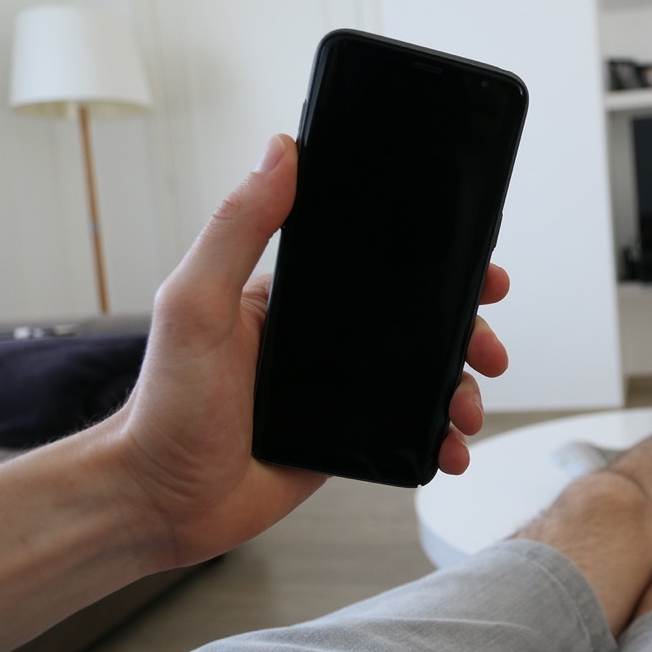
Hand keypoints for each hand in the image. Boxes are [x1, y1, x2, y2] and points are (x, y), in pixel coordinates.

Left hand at [109, 134, 508, 568]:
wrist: (162, 500)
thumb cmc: (167, 404)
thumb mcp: (196, 303)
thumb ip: (237, 228)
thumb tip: (281, 151)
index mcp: (296, 298)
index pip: (379, 266)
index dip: (436, 264)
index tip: (479, 267)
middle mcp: (325, 340)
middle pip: (419, 323)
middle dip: (468, 332)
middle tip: (489, 349)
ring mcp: (340, 391)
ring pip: (424, 379)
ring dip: (461, 388)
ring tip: (469, 411)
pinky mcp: (347, 439)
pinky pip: (409, 431)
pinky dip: (440, 439)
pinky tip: (452, 449)